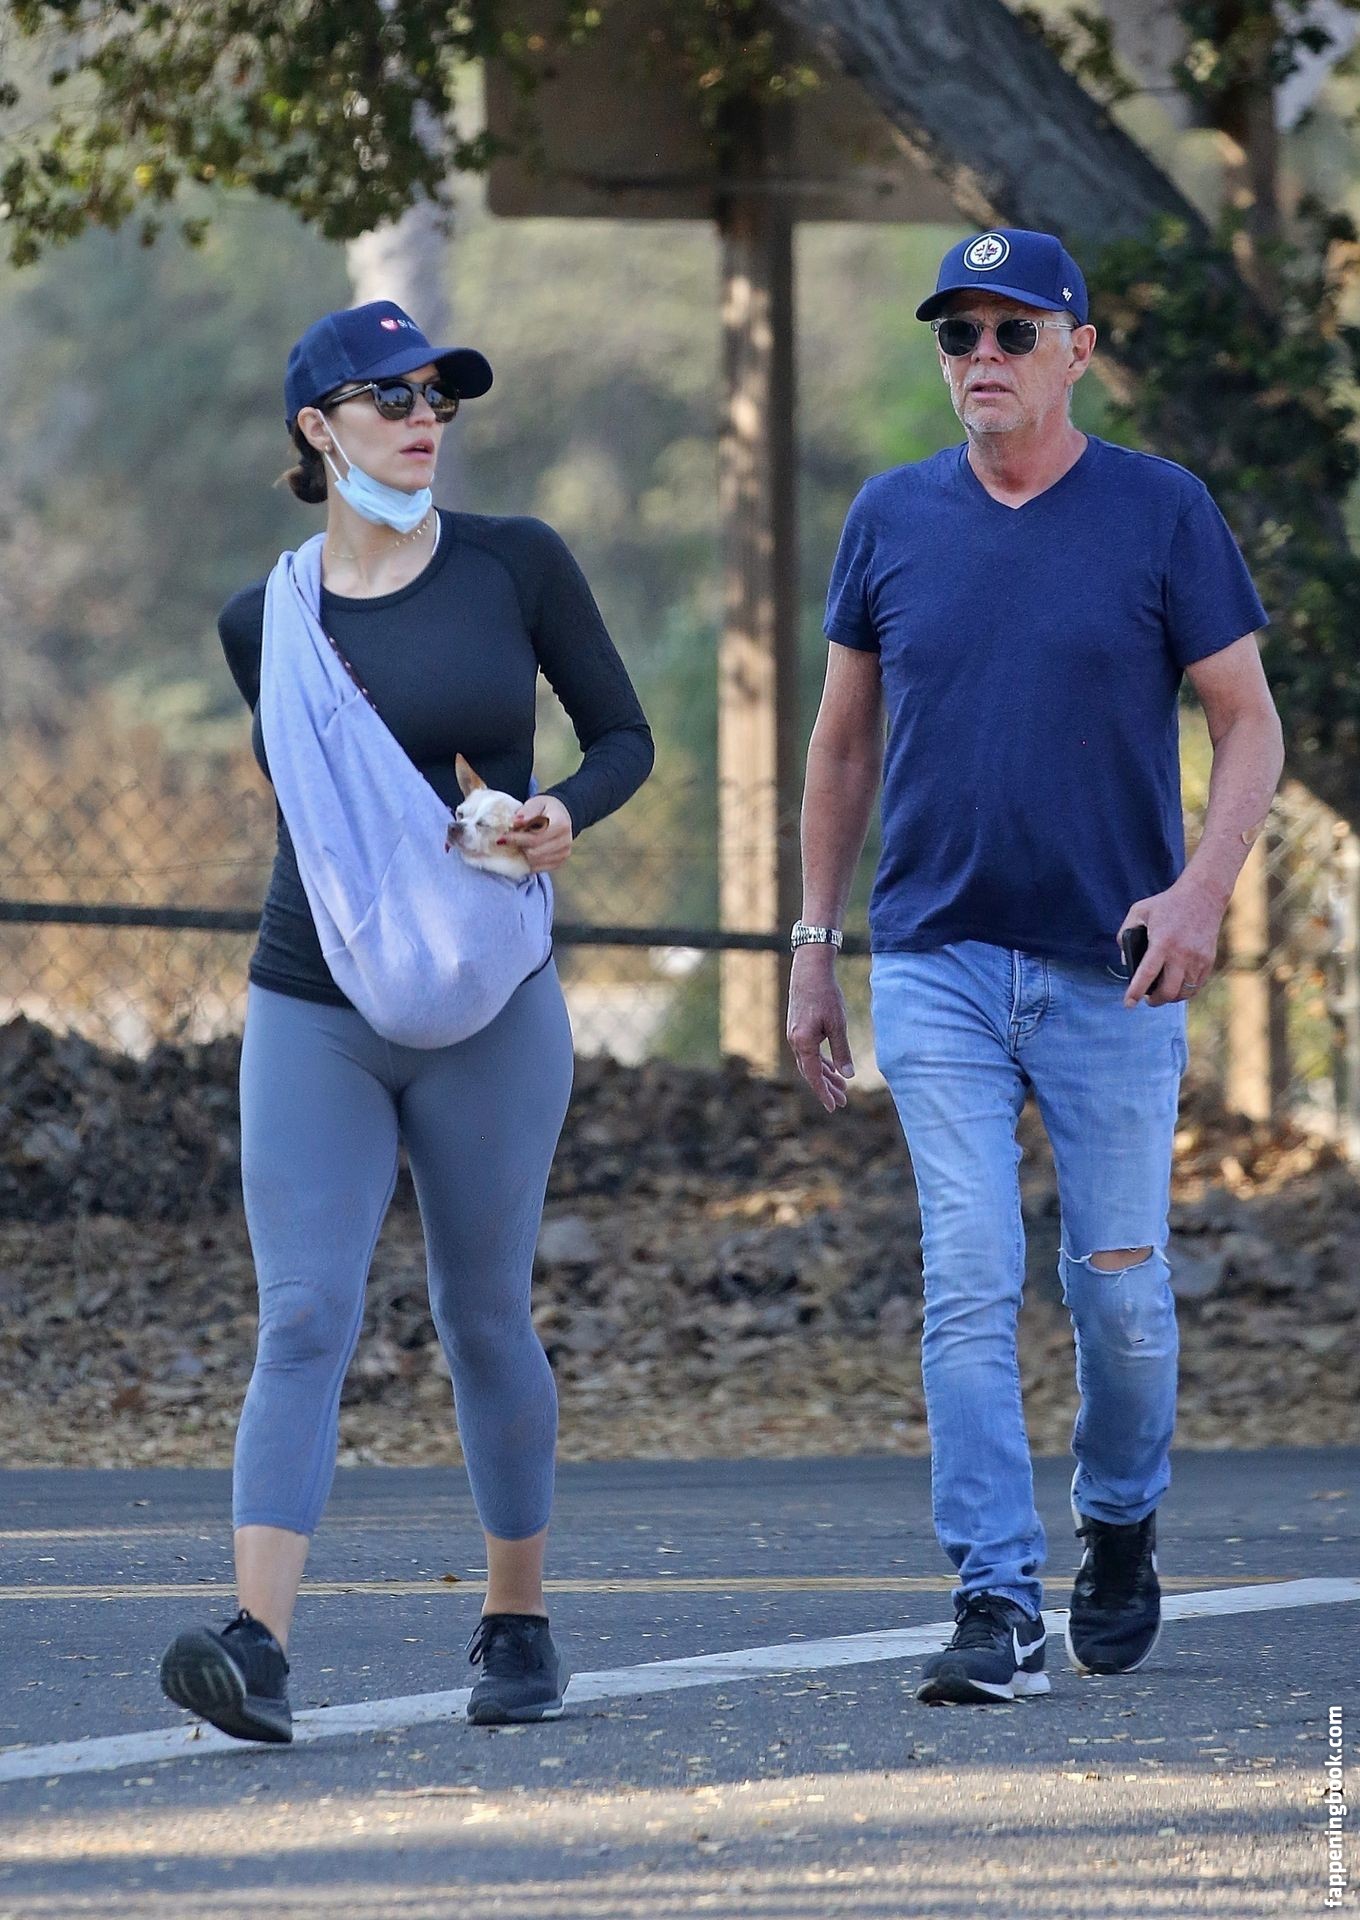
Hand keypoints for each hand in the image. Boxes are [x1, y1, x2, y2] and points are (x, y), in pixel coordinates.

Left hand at [499, 795, 573, 871]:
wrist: (562, 815)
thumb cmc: (546, 808)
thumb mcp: (537, 802)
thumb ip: (528, 810)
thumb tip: (516, 822)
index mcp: (561, 824)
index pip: (536, 838)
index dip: (517, 839)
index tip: (502, 837)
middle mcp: (566, 841)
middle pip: (535, 852)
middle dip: (518, 847)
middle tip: (507, 840)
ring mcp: (563, 854)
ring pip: (535, 862)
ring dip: (522, 854)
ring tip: (516, 844)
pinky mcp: (559, 863)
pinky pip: (538, 868)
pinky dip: (527, 861)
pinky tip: (523, 851)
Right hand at [786, 948, 855, 1112]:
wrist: (810, 970)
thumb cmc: (825, 995)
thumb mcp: (837, 1025)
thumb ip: (842, 1051)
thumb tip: (848, 1076)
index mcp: (803, 1043)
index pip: (814, 1075)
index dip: (824, 1093)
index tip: (834, 1107)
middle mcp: (795, 1042)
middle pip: (811, 1072)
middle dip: (826, 1088)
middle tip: (841, 1102)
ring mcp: (795, 1035)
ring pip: (810, 1062)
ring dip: (825, 1075)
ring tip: (841, 1087)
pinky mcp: (798, 1028)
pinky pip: (809, 1052)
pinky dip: (821, 1061)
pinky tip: (832, 1067)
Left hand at [1120, 878, 1225, 1008]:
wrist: (1203, 895)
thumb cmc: (1166, 904)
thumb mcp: (1139, 911)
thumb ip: (1125, 933)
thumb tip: (1124, 960)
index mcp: (1162, 943)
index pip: (1146, 975)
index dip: (1135, 992)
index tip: (1128, 1004)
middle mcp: (1182, 954)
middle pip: (1168, 991)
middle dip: (1154, 1001)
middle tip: (1147, 999)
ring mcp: (1198, 959)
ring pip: (1183, 993)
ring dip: (1170, 997)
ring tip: (1161, 993)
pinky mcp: (1208, 961)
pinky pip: (1196, 986)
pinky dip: (1184, 991)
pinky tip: (1176, 986)